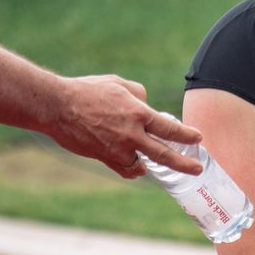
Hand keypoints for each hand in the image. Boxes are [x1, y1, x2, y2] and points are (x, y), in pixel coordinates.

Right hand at [51, 75, 203, 178]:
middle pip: (164, 154)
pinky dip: (133, 169)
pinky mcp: (104, 158)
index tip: (197, 138)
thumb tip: (147, 107)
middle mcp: (131, 134)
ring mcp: (117, 149)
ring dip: (150, 162)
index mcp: (138, 113)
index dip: (186, 135)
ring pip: (143, 163)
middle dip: (184, 164)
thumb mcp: (119, 84)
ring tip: (161, 162)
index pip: (170, 128)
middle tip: (197, 169)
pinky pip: (125, 170)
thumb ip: (139, 96)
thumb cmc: (88, 91)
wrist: (57, 106)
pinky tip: (139, 168)